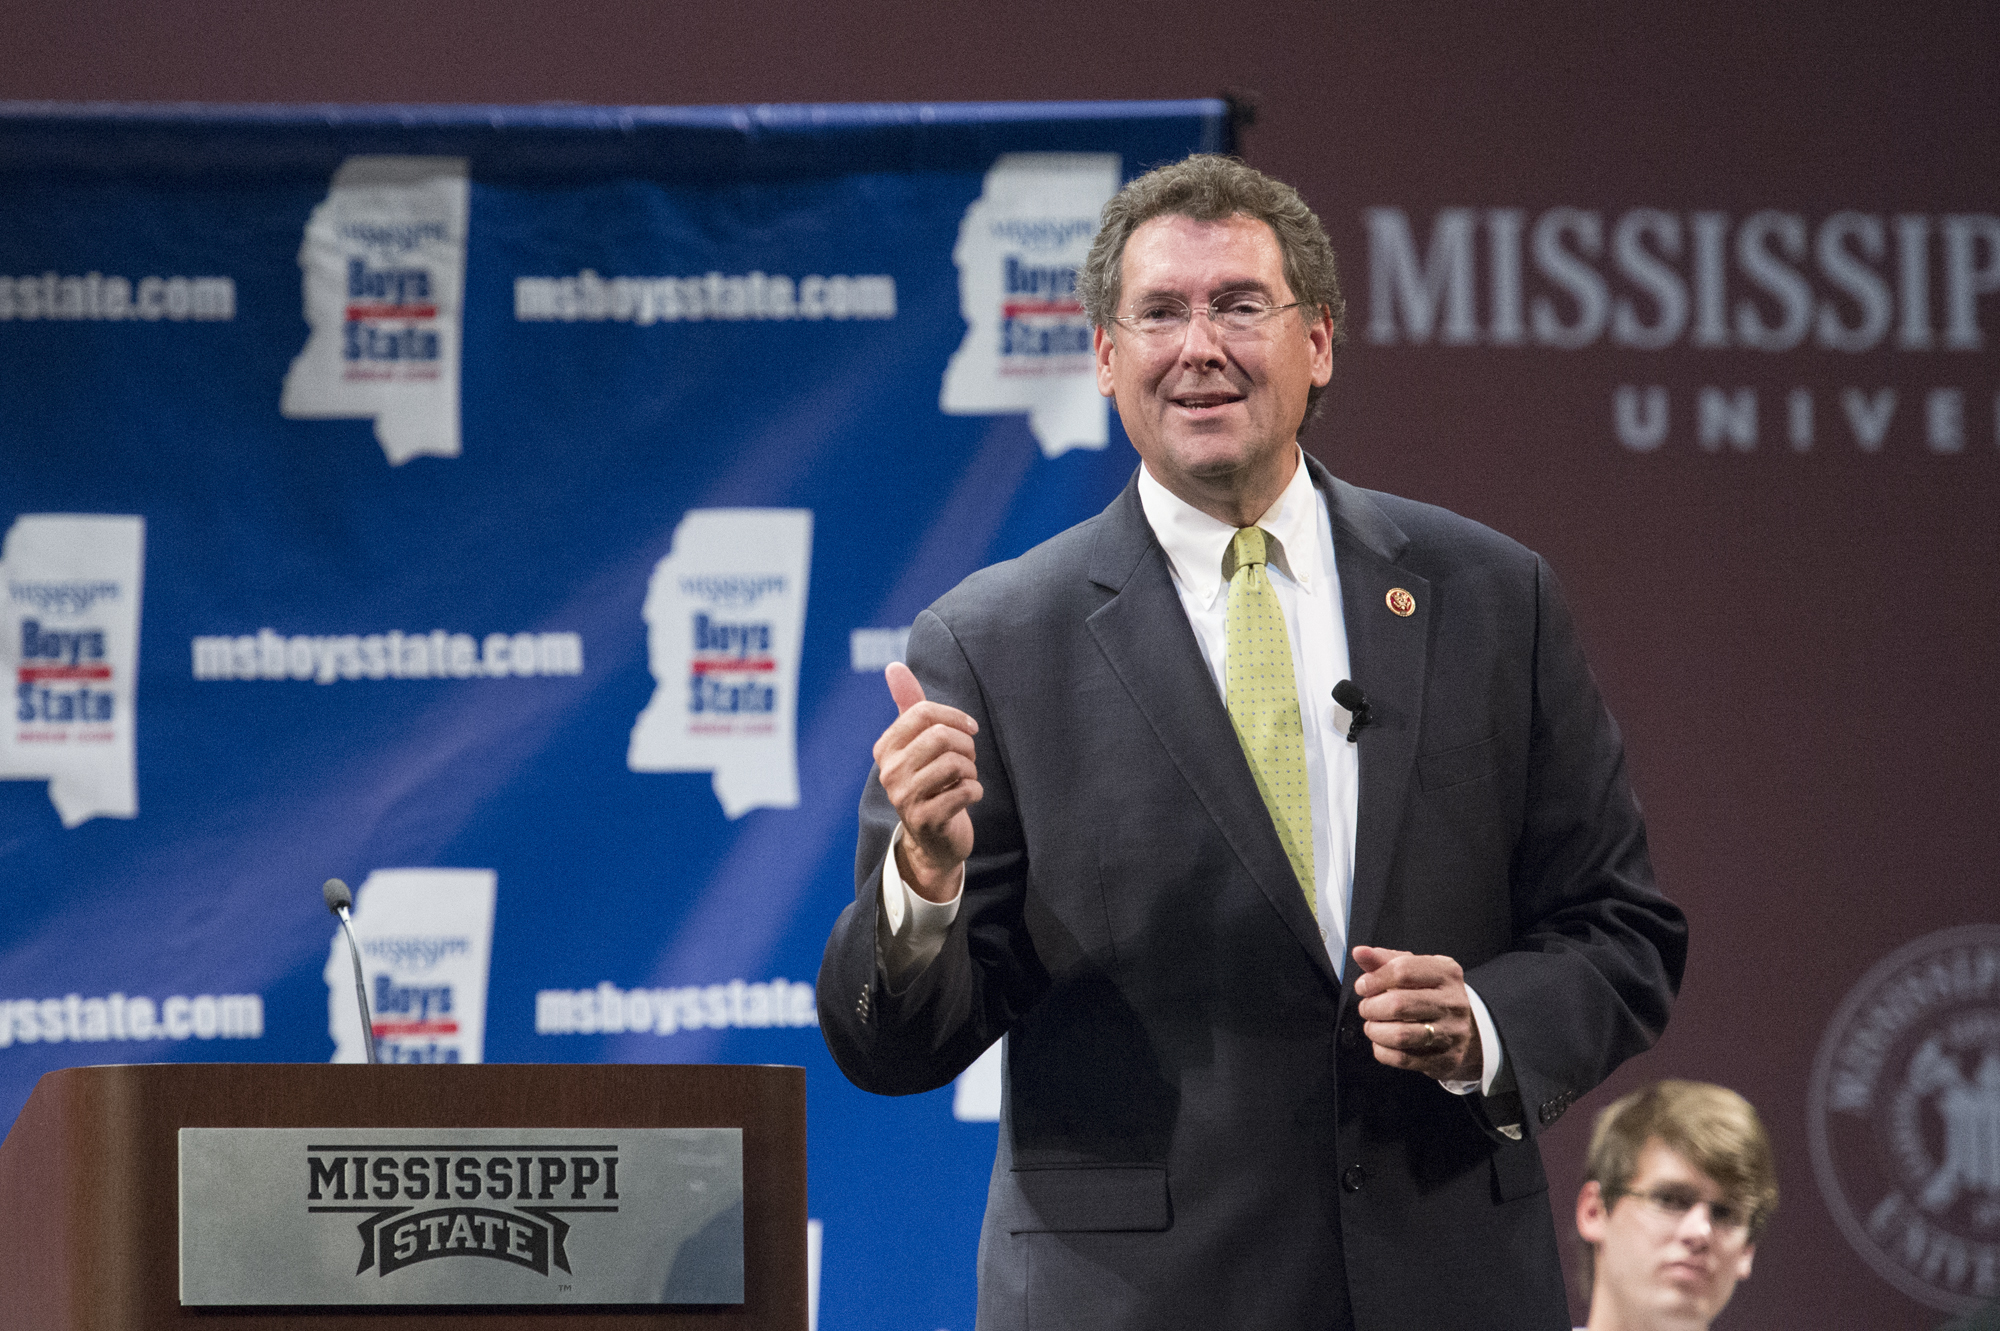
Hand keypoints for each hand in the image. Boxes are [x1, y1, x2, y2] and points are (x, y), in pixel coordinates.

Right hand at [874, 662, 981, 901]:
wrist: (932, 839)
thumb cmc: (929, 782)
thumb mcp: (917, 742)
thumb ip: (908, 704)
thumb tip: (894, 666)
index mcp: (885, 748)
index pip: (922, 713)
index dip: (955, 717)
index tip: (969, 729)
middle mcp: (889, 772)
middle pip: (941, 736)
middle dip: (966, 745)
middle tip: (968, 759)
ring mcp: (904, 798)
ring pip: (955, 763)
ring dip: (971, 770)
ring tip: (965, 779)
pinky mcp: (925, 819)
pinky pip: (966, 790)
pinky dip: (975, 791)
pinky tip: (966, 797)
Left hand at [1351, 945, 1482, 1083]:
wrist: (1468, 1029)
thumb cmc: (1432, 994)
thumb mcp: (1415, 970)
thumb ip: (1385, 960)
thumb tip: (1360, 952)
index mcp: (1446, 973)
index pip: (1403, 971)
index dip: (1374, 979)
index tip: (1363, 986)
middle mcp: (1453, 1002)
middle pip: (1398, 1004)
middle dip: (1371, 1007)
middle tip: (1366, 1008)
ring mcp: (1452, 1032)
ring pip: (1400, 1035)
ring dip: (1375, 1031)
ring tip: (1372, 1026)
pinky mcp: (1446, 1059)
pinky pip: (1403, 1059)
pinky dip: (1383, 1051)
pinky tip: (1382, 1043)